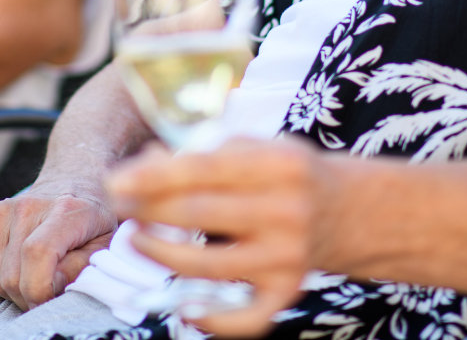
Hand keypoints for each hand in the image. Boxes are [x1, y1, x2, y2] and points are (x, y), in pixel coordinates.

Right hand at [0, 177, 116, 309]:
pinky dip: (2, 279)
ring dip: (15, 292)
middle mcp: (27, 206)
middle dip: (31, 298)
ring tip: (38, 278)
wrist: (71, 183)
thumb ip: (82, 269)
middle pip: (12, 277)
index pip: (37, 253)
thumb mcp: (104, 245)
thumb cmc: (92, 221)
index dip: (40, 289)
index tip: (52, 299)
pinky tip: (22, 267)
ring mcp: (1, 210)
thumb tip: (52, 288)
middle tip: (50, 291)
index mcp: (64, 210)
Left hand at [108, 138, 334, 337]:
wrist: (351, 210)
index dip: (153, 177)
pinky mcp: (289, 291)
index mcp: (279, 164)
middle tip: (120, 206)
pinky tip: (184, 305)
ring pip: (208, 265)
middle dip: (148, 211)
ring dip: (161, 254)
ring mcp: (289, 256)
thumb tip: (144, 163)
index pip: (203, 169)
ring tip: (137, 239)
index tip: (115, 182)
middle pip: (198, 214)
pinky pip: (245, 317)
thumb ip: (203, 153)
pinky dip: (212, 318)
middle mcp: (287, 210)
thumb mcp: (256, 148)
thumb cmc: (288, 174)